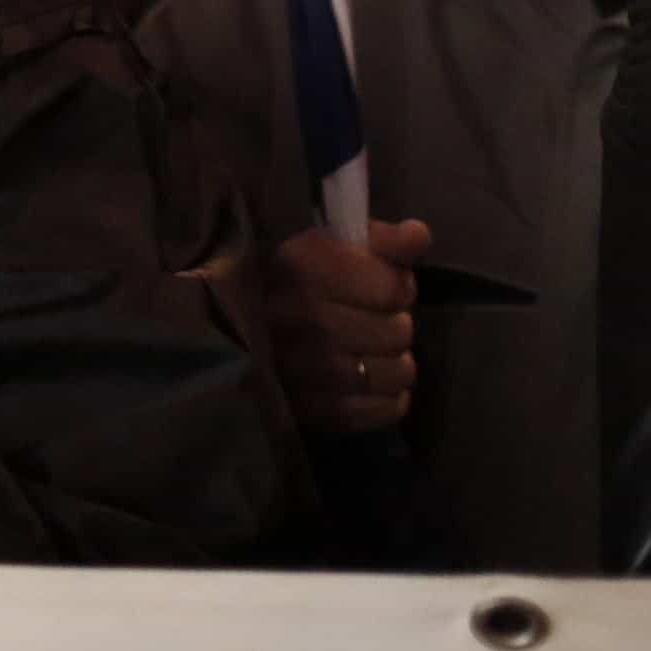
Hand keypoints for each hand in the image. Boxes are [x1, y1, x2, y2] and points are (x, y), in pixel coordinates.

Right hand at [264, 216, 428, 433]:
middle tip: (374, 319)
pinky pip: (385, 410)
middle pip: (397, 333)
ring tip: (371, 351)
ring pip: (397, 374)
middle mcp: (300, 319)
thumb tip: (418, 235)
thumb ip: (379, 240)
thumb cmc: (292, 279)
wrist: (233, 329)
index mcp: (301, 266)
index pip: (391, 288)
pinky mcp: (311, 414)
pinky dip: (388, 398)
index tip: (383, 284)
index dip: (398, 285)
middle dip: (395, 323)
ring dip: (394, 362)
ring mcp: (302, 372)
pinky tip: (368, 381)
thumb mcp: (330, 243)